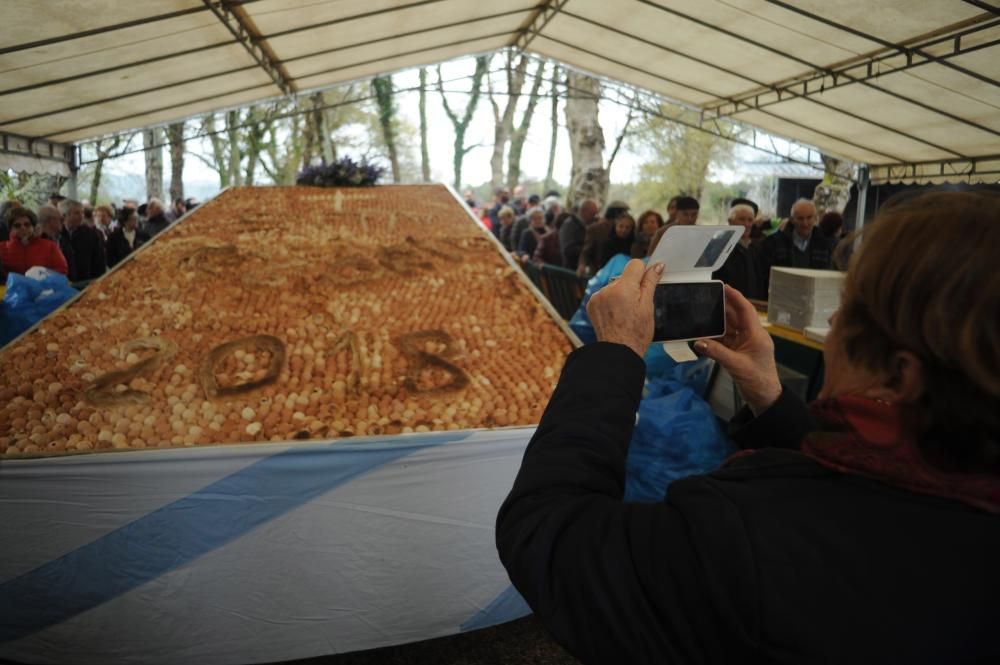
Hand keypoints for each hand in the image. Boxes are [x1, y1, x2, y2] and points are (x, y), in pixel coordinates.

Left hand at [587, 260, 663, 358]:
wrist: (618, 351)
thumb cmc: (635, 334)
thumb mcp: (648, 306)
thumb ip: (650, 282)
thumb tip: (657, 266)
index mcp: (623, 288)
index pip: (635, 264)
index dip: (644, 272)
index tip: (647, 282)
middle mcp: (607, 289)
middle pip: (624, 276)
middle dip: (632, 286)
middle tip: (637, 305)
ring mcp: (597, 297)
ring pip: (615, 285)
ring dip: (621, 294)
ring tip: (625, 312)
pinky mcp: (592, 304)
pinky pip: (605, 295)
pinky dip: (611, 301)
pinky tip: (616, 314)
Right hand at [694, 285, 780, 414]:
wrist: (764, 398)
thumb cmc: (757, 381)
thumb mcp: (736, 366)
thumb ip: (716, 353)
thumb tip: (698, 342)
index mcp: (756, 335)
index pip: (745, 310)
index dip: (735, 297)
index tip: (724, 286)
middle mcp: (751, 336)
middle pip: (736, 317)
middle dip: (723, 307)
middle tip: (708, 298)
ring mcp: (745, 344)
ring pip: (730, 328)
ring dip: (717, 323)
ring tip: (703, 314)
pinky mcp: (739, 353)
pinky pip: (726, 340)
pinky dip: (715, 338)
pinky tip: (704, 335)